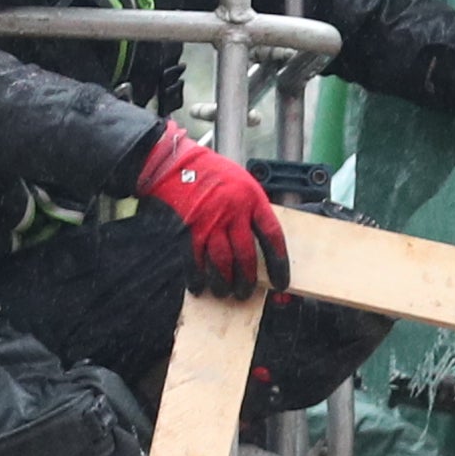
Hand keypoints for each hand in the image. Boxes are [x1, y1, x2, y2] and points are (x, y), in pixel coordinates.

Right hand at [132, 122, 286, 295]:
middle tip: (245, 293)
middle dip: (247, 280)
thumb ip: (252, 210)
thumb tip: (262, 243)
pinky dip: (197, 277)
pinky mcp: (187, 229)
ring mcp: (209, 221)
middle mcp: (233, 212)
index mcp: (252, 199)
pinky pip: (194, 261)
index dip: (279, 263)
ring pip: (222, 263)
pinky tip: (199, 286)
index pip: (273, 237)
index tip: (281, 282)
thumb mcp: (242, 182)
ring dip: (224, 283)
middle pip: (246, 256)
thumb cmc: (210, 173)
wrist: (173, 163)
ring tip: (225, 292)